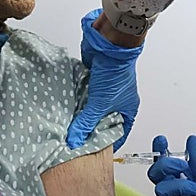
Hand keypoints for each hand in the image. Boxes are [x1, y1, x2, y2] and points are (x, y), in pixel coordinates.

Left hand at [67, 8, 141, 150]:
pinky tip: (67, 107)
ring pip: (92, 106)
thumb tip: (74, 140)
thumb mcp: (99, 104)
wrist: (108, 44)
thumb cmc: (115, 72)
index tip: (95, 150)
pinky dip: (77, 100)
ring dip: (82, 113)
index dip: (108, 141)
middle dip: (91, 128)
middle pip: (104, 120)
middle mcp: (118, 99)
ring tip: (70, 125)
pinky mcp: (93, 79)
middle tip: (78, 139)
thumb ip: (85, 123)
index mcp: (127, 108)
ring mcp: (105, 88)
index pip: (119, 131)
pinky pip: (84, 94)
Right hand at [148, 135, 195, 195]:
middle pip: (156, 176)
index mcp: (188, 178)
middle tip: (183, 167)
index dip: (159, 151)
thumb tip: (191, 139)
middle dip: (165, 166)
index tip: (161, 139)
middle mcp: (181, 192)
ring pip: (162, 191)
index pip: (166, 163)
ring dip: (181, 186)